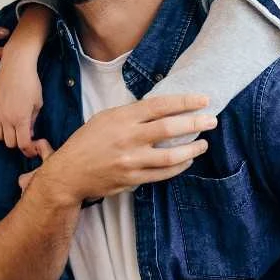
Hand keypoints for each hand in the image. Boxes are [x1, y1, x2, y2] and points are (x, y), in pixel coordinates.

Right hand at [0, 51, 43, 156]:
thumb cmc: (30, 82)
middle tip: (23, 136)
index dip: (29, 149)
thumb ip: (32, 120)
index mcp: (21, 119)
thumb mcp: (37, 102)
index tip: (32, 147)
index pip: (23, 144)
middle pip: (9, 143)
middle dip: (18, 142)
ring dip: (4, 136)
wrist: (15, 65)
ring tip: (11, 130)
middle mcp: (6, 118)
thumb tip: (29, 132)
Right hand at [36, 95, 215, 206]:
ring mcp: (130, 161)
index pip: (159, 106)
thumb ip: (132, 114)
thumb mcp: (105, 118)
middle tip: (212, 120)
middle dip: (194, 123)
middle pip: (169, 129)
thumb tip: (162, 109)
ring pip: (170, 156)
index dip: (184, 102)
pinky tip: (187, 160)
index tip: (203, 100)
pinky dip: (179, 167)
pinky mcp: (132, 179)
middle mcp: (127, 138)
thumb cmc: (87, 142)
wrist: (68, 174)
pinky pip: (163, 174)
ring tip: (203, 143)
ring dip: (192, 149)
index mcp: (121, 118)